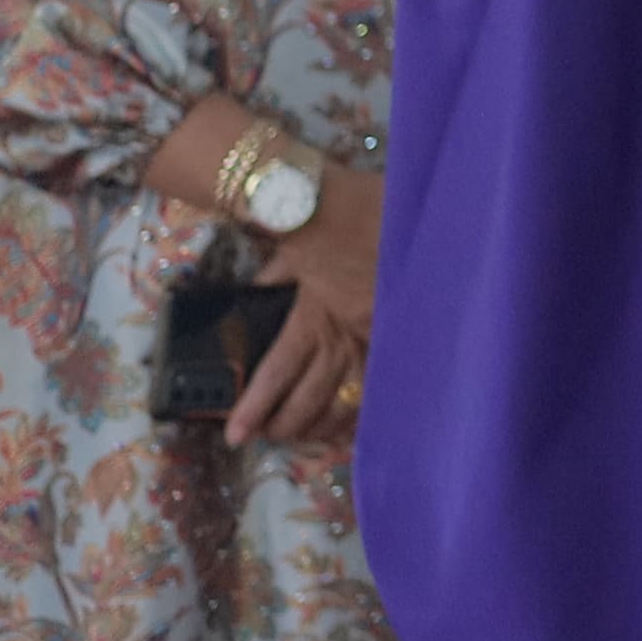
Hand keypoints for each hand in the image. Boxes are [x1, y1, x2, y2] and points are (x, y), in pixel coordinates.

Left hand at [232, 166, 380, 443]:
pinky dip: (373, 407)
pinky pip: (388, 383)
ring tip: (309, 438)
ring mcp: (380, 339)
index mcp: (313, 315)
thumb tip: (261, 291)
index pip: (276, 373)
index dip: (254, 407)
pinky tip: (364, 424)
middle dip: (287, 424)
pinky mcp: (406, 335)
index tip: (236, 435)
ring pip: (350, 400)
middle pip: (311, 397)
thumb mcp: (297, 247)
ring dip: (326, 424)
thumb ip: (279, 276)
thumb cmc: (342, 217)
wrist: (399, 203)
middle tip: (270, 437)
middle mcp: (345, 335)